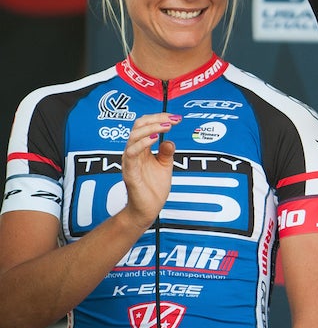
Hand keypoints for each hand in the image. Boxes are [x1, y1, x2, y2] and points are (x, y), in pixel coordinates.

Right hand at [119, 113, 180, 229]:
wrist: (148, 209)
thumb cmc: (153, 188)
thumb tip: (169, 140)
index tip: (176, 118)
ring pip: (133, 136)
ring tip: (166, 126)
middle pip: (138, 126)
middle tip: (173, 120)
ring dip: (151, 128)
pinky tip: (156, 138)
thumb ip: (166, 152)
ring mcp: (130, 161)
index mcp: (141, 149)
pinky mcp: (129, 171)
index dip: (159, 118)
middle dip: (156, 119)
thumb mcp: (165, 166)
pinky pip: (132, 153)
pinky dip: (143, 143)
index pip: (145, 125)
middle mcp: (133, 152)